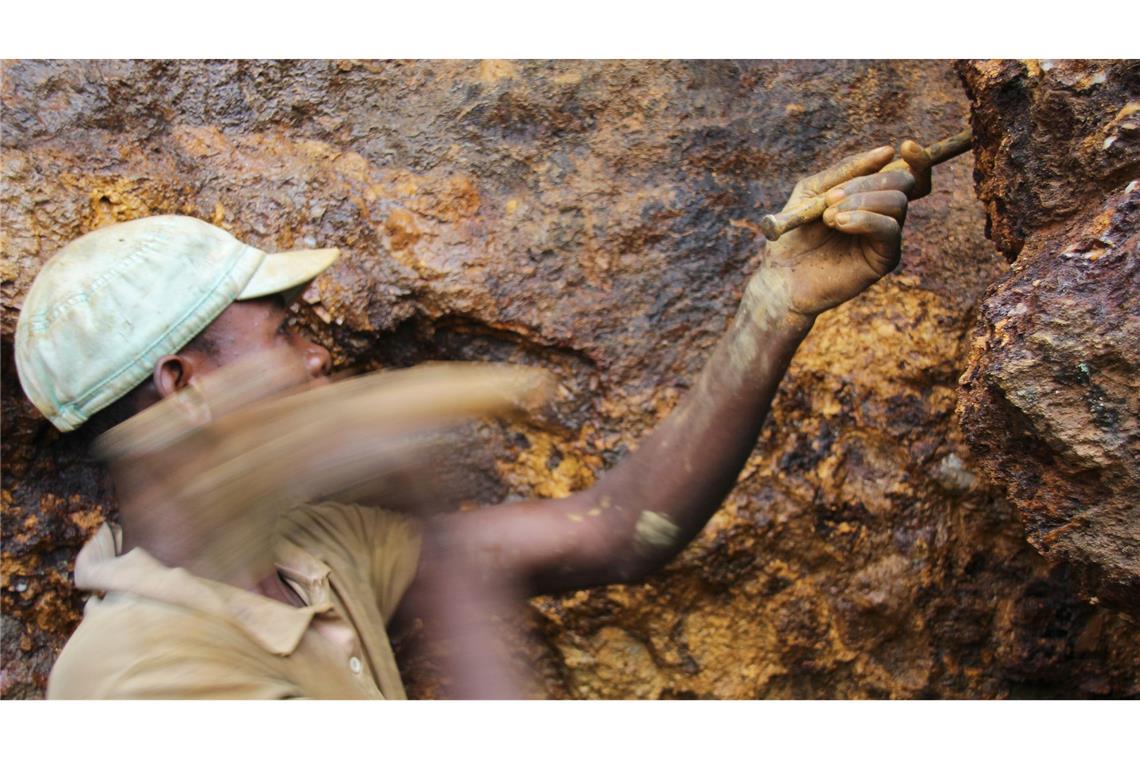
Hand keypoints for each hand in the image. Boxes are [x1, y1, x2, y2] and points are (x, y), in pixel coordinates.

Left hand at [756, 142, 931, 319]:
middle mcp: (883, 214)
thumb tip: (888, 152)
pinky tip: (840, 224)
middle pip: (903, 182)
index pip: (907, 172)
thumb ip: (846, 171)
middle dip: (868, 182)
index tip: (907, 145)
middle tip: (831, 198)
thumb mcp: (813, 191)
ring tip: (829, 217)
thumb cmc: (793, 234)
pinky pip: (889, 229)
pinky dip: (865, 219)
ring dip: (861, 201)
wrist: (781, 276)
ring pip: (898, 203)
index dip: (916, 158)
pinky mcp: (884, 259)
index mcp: (870, 196)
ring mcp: (886, 237)